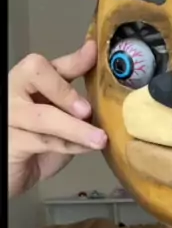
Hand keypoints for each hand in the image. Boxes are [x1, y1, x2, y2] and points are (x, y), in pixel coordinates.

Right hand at [8, 41, 106, 197]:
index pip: (48, 62)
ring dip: (76, 128)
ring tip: (100, 138)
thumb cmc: (38, 143)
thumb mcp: (62, 117)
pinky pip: (42, 141)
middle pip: (35, 73)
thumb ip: (78, 98)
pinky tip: (86, 148)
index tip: (93, 53)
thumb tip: (106, 81)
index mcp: (27, 81)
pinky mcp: (11, 143)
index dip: (73, 59)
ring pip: (44, 115)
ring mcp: (9, 116)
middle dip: (65, 89)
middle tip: (87, 110)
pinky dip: (69, 146)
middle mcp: (13, 91)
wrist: (17, 174)